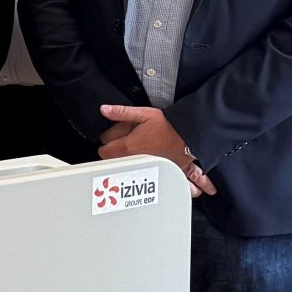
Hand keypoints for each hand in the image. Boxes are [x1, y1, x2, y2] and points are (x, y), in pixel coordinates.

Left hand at [97, 104, 216, 196]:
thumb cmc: (168, 126)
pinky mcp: (153, 175)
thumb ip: (121, 112)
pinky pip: (139, 181)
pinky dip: (137, 176)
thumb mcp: (144, 113)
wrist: (188, 137)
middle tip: (122, 146)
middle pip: (112, 163)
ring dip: (124, 165)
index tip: (113, 140)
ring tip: (131, 156)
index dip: (107, 144)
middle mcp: (133, 161)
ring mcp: (143, 170)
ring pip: (123, 172)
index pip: (103, 151)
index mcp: (127, 147)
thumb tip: (104, 110)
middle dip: (114, 155)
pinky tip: (140, 172)